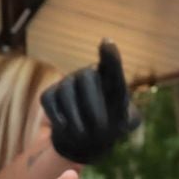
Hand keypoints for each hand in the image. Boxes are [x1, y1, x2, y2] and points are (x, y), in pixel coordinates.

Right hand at [41, 41, 142, 163]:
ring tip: (84, 135)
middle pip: (87, 77)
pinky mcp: (50, 94)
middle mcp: (88, 74)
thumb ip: (129, 117)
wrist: (88, 136)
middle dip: (93, 103)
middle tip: (102, 127)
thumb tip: (121, 115)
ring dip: (76, 116)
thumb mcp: (127, 122)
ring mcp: (67, 82)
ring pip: (66, 91)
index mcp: (110, 78)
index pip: (110, 64)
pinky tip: (66, 128)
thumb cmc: (112, 124)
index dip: (109, 55)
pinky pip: (49, 100)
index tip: (107, 42)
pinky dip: (57, 116)